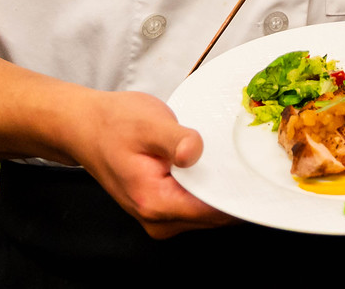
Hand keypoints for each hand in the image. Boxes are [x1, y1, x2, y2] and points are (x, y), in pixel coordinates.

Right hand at [60, 89, 236, 238]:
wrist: (86, 128)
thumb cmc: (114, 124)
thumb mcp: (148, 124)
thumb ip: (176, 140)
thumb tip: (195, 152)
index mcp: (155, 202)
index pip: (211, 211)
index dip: (238, 194)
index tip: (259, 175)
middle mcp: (157, 220)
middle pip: (214, 216)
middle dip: (234, 192)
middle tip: (251, 160)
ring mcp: (159, 219)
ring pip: (208, 214)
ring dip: (222, 191)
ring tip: (232, 160)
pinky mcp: (162, 210)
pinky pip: (197, 207)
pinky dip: (209, 189)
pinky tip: (214, 166)